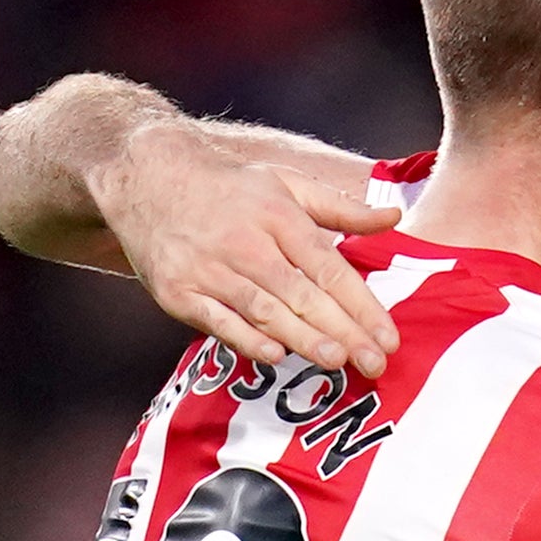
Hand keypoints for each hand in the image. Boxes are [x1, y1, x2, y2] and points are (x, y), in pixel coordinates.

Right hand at [94, 123, 399, 374]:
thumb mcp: (285, 184)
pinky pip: (218, 322)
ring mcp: (210, 268)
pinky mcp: (178, 290)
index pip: (329, 268)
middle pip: (302, 294)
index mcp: (279, 215)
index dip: (362, 305)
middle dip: (343, 331)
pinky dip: (246, 339)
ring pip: (265, 310)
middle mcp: (247, 242)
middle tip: (375, 363)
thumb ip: (341, 208)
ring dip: (303, 339)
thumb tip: (394, 218)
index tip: (389, 337)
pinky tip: (275, 357)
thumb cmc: (227, 187)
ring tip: (338, 363)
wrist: (145, 177)